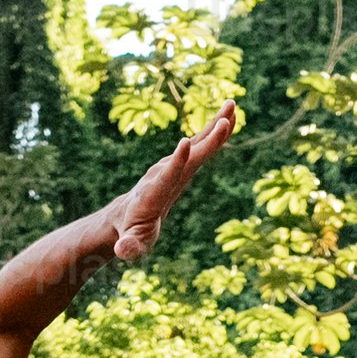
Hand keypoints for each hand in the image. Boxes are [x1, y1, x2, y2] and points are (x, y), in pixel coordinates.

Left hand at [105, 104, 242, 267]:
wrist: (124, 216)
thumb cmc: (130, 234)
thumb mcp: (131, 244)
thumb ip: (129, 247)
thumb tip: (124, 251)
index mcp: (154, 192)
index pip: (167, 175)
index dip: (177, 161)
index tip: (185, 142)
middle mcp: (163, 173)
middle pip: (189, 155)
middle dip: (207, 139)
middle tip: (226, 120)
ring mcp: (172, 166)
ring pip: (197, 143)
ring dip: (214, 126)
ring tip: (233, 106)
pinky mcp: (180, 164)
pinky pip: (200, 145)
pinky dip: (214, 132)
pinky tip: (229, 118)